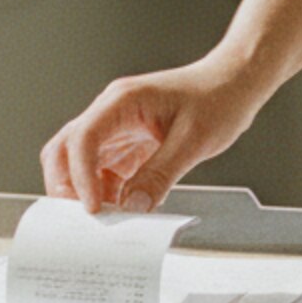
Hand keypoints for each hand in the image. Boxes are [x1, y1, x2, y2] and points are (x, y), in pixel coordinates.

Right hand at [40, 59, 254, 213]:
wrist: (235, 83)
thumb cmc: (218, 97)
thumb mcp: (194, 140)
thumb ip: (160, 175)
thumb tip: (132, 207)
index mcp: (123, 101)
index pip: (83, 139)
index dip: (80, 176)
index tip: (93, 208)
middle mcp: (112, 112)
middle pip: (65, 150)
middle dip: (66, 186)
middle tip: (83, 219)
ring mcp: (118, 128)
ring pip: (80, 163)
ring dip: (87, 192)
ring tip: (107, 220)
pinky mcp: (129, 143)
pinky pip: (105, 171)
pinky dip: (107, 192)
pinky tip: (124, 208)